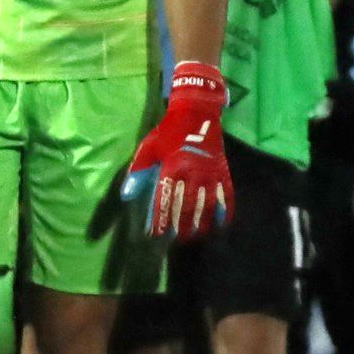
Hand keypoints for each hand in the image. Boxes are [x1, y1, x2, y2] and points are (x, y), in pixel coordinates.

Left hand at [125, 60, 232, 240]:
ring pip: (207, 204)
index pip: (165, 199)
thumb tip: (126, 195)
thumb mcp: (148, 148)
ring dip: (201, 223)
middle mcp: (192, 172)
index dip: (161, 218)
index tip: (155, 234)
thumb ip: (138, 172)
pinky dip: (225, 212)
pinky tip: (221, 226)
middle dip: (181, 225)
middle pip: (187, 205)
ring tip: (195, 237)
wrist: (196, 113)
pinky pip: (226, 195)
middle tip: (176, 240)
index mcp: (172, 167)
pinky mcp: (223, 172)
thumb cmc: (168, 132)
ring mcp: (210, 173)